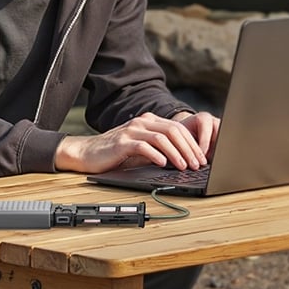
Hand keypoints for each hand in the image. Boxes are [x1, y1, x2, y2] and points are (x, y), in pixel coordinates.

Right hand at [54, 111, 219, 173]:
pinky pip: (144, 146)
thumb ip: (158, 149)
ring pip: (162, 138)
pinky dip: (157, 155)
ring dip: (177, 153)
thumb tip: (183, 161)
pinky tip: (164, 164)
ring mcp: (132, 130)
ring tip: (184, 167)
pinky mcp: (122, 142)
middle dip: (189, 149)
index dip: (192, 144)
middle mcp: (142, 122)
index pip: (177, 128)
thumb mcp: (141, 149)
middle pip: (173, 131)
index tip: (201, 159)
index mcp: (149, 121)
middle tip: (197, 164)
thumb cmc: (115, 154)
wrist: (87, 153)